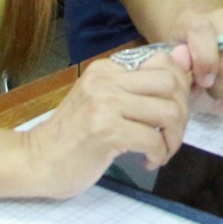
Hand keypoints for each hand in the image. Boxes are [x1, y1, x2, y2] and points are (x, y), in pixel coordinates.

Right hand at [19, 49, 191, 197]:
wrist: (36, 161)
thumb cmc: (73, 135)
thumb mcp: (103, 101)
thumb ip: (137, 88)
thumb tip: (185, 64)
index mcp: (107, 68)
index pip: (162, 62)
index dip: (179, 87)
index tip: (173, 110)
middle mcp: (106, 80)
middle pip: (171, 84)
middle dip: (182, 112)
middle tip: (171, 134)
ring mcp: (105, 104)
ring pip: (169, 112)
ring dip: (174, 137)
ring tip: (162, 150)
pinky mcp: (106, 131)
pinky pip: (154, 139)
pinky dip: (159, 154)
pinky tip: (148, 161)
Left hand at [169, 9, 222, 113]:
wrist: (204, 51)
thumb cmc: (188, 64)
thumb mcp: (176, 69)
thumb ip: (179, 68)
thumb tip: (188, 64)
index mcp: (195, 22)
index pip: (202, 33)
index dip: (205, 62)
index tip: (203, 84)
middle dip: (221, 89)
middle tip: (213, 93)